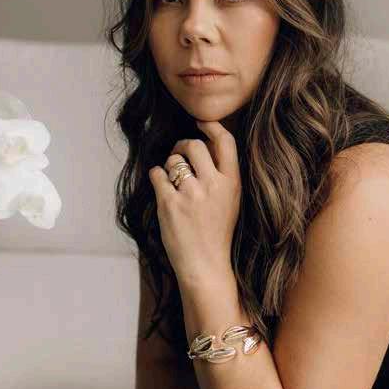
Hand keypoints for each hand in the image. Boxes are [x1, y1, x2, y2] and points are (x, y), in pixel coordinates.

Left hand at [148, 120, 241, 283]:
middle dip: (182, 146)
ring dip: (169, 166)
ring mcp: (190, 194)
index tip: (201, 122)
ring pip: (173, 160)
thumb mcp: (231, 201)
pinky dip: (156, 177)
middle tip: (179, 155)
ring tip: (172, 182)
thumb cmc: (217, 233)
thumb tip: (205, 143)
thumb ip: (222, 174)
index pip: (225, 141)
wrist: (206, 265)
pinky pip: (157, 174)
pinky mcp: (169, 203)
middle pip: (194, 145)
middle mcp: (213, 185)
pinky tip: (162, 188)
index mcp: (232, 183)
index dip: (211, 126)